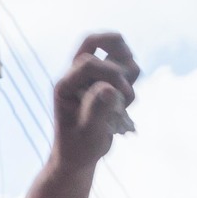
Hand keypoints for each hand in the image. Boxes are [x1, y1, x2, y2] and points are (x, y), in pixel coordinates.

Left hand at [50, 32, 138, 174]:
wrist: (80, 156)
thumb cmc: (78, 147)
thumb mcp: (86, 134)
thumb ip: (96, 110)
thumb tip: (109, 89)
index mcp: (64, 85)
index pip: (87, 61)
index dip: (108, 73)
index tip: (118, 96)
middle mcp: (76, 75)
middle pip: (101, 41)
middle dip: (119, 67)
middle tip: (124, 95)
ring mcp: (92, 77)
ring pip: (119, 53)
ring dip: (129, 74)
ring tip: (124, 102)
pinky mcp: (107, 81)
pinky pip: (128, 68)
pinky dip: (132, 83)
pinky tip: (125, 104)